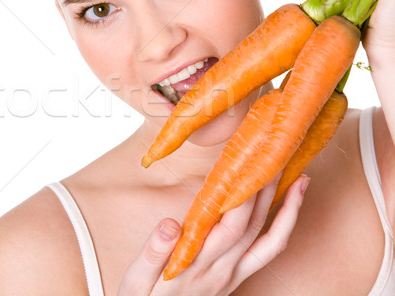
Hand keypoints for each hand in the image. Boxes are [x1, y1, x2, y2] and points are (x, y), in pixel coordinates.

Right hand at [117, 175, 308, 295]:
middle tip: (277, 153)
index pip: (227, 223)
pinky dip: (282, 230)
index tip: (248, 160)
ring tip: (301, 179)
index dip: (242, 192)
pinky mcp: (235, 279)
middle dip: (268, 188)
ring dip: (287, 209)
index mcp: (196, 265)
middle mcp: (221, 270)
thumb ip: (153, 254)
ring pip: (268, 240)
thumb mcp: (135, 283)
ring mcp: (232, 276)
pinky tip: (287, 210)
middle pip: (252, 225)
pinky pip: (267, 254)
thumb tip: (170, 224)